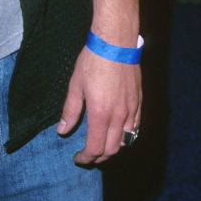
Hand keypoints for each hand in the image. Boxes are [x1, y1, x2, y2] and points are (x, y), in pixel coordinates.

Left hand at [56, 45, 141, 164]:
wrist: (116, 42)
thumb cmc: (93, 61)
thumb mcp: (76, 85)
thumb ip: (70, 110)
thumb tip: (62, 130)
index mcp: (100, 114)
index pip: (95, 148)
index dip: (86, 157)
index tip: (78, 158)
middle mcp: (119, 116)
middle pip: (112, 149)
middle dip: (99, 157)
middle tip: (88, 155)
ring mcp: (131, 109)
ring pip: (126, 141)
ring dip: (113, 148)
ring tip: (102, 146)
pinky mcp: (139, 101)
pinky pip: (135, 127)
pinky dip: (126, 136)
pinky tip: (119, 132)